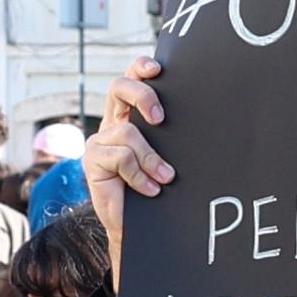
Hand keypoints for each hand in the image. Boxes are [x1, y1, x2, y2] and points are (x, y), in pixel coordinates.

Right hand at [84, 56, 171, 284]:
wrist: (139, 228)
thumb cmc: (158, 189)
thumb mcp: (167, 156)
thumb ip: (171, 135)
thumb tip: (204, 116)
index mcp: (130, 116)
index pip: (130, 79)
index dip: (140, 68)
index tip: (158, 69)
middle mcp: (112, 123)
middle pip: (118, 87)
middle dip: (142, 96)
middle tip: (161, 118)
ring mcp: (100, 141)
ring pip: (128, 133)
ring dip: (151, 158)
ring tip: (165, 178)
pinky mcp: (92, 160)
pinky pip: (122, 158)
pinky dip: (140, 176)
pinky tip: (150, 190)